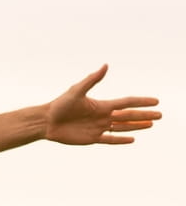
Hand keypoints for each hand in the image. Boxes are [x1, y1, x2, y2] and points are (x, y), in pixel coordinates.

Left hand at [45, 65, 160, 144]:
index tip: (155, 101)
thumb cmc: (60, 105)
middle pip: (128, 116)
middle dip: (144, 115)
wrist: (46, 121)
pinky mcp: (91, 138)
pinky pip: (110, 140)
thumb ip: (92, 79)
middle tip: (159, 115)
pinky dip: (121, 140)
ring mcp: (98, 128)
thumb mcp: (76, 91)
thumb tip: (106, 65)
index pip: (126, 103)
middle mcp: (102, 116)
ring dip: (137, 126)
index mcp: (101, 105)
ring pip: (122, 127)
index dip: (141, 102)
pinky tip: (132, 139)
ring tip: (151, 125)